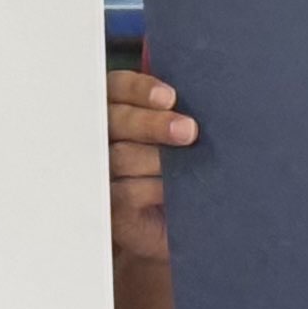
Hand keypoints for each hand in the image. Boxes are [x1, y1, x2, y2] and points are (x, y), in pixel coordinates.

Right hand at [108, 70, 200, 263]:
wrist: (187, 220)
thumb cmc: (185, 170)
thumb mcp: (184, 137)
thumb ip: (180, 113)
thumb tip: (203, 93)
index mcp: (120, 109)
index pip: (118, 88)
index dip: (139, 90)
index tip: (169, 97)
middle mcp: (105, 137)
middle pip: (116, 120)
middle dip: (152, 124)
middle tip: (188, 131)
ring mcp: (104, 172)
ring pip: (121, 155)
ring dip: (156, 158)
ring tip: (187, 165)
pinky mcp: (110, 205)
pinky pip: (126, 191)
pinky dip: (153, 188)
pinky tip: (172, 190)